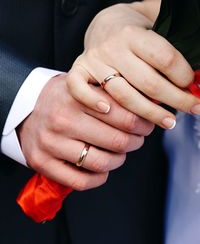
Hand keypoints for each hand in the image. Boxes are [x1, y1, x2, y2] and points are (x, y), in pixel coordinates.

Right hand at [17, 74, 153, 190]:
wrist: (25, 108)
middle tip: (138, 139)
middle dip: (136, 142)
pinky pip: (80, 181)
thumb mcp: (82, 85)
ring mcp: (51, 144)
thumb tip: (148, 104)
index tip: (147, 125)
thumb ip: (110, 93)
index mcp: (76, 98)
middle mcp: (62, 120)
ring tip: (120, 153)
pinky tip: (103, 169)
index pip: (123, 115)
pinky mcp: (43, 163)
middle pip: (116, 141)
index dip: (143, 123)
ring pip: (101, 163)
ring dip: (119, 160)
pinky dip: (99, 178)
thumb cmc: (62, 98)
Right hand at [67, 0, 199, 128]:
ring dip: (149, 113)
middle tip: (193, 108)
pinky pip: (79, 89)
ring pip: (122, 95)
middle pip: (148, 82)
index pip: (164, 58)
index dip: (183, 76)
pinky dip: (91, 101)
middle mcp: (112, 47)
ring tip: (169, 122)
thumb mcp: (157, 27)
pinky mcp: (79, 70)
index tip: (193, 84)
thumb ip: (176, 45)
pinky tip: (109, 112)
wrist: (104, 25)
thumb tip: (198, 75)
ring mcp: (94, 60)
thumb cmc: (135, 30)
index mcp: (133, 33)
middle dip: (176, 99)